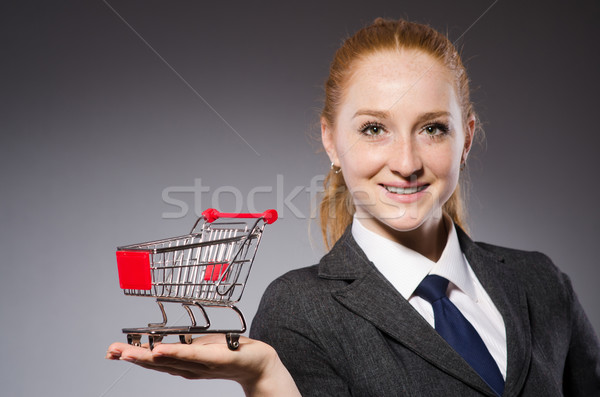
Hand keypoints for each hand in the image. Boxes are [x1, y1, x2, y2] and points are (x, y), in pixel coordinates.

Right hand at [106, 334, 300, 396]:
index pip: (154, 360)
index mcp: (184, 363)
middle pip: (156, 362)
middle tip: (111, 351)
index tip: (113, 350)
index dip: (133, 356)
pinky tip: (158, 351)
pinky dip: (173, 353)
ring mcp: (200, 364)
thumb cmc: (230, 351)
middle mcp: (188, 367)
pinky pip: (191, 355)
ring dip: (145, 356)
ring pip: (168, 360)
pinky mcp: (215, 358)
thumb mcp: (201, 346)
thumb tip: (161, 342)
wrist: (258, 363)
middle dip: (131, 356)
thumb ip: (182, 347)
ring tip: (125, 352)